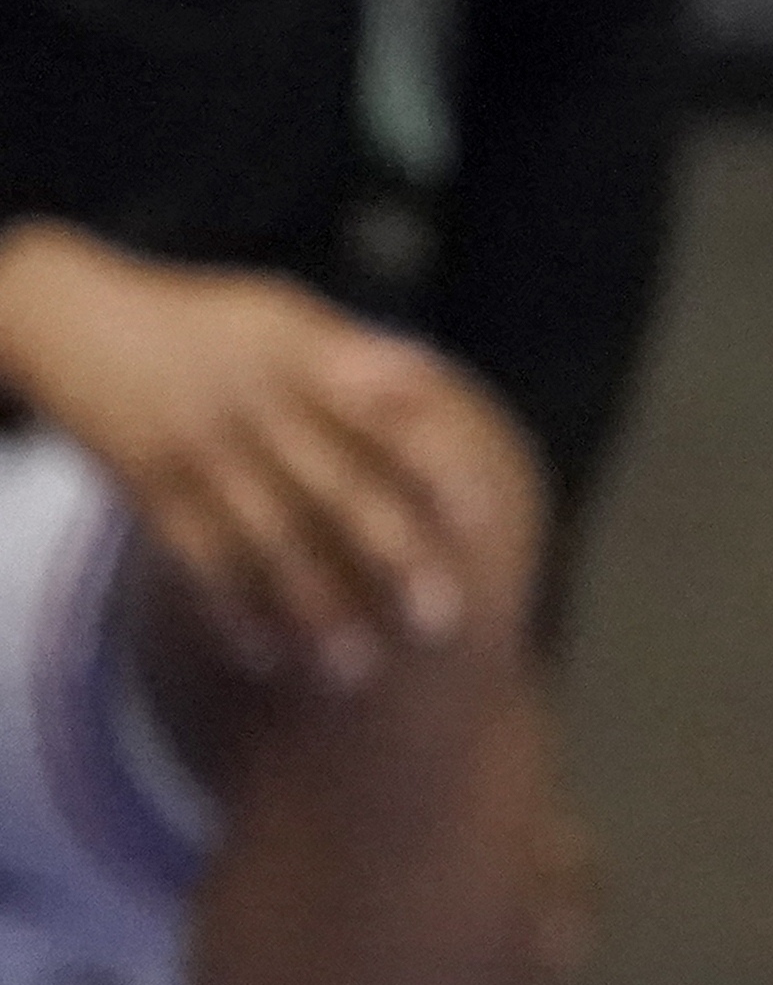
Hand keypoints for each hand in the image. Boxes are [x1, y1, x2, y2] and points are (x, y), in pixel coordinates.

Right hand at [0, 221, 510, 690]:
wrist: (78, 321)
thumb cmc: (208, 323)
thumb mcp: (282, 315)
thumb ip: (355, 356)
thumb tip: (433, 384)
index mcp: (298, 361)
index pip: (380, 416)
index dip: (430, 466)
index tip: (481, 518)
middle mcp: (253, 411)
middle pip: (333, 490)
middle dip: (392, 556)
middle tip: (445, 619)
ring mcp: (199, 454)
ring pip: (266, 541)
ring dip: (315, 608)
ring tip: (358, 668)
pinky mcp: (150, 491)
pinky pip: (196, 559)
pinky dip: (230, 609)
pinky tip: (268, 657)